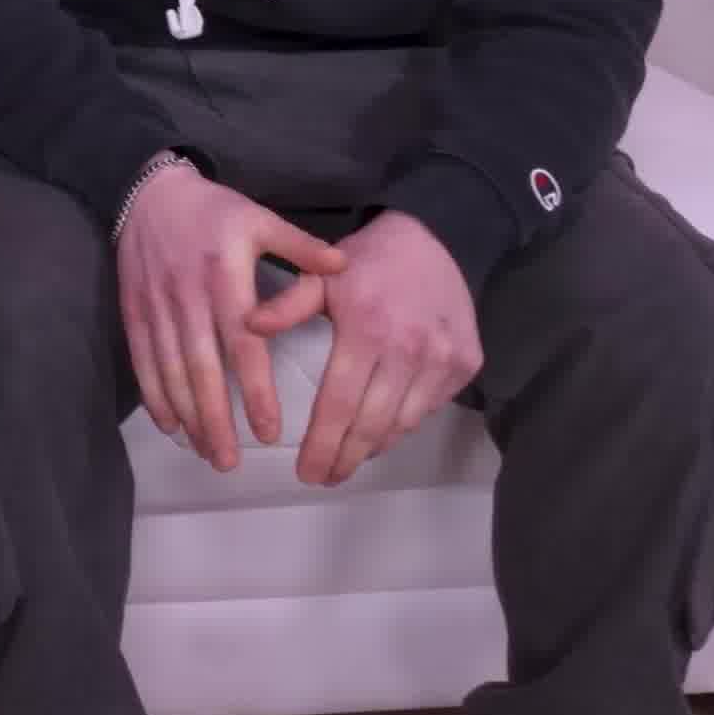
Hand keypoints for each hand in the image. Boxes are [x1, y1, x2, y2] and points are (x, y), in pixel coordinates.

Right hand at [113, 162, 347, 471]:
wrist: (149, 192)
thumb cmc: (214, 210)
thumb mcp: (260, 218)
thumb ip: (301, 245)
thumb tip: (344, 267)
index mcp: (225, 278)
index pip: (242, 346)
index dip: (253, 392)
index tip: (267, 432)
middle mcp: (188, 298)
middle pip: (202, 371)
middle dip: (215, 420)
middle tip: (230, 464)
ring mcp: (157, 308)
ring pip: (171, 372)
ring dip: (187, 416)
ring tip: (205, 452)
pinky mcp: (134, 312)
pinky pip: (143, 361)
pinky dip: (155, 396)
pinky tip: (170, 424)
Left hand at [273, 212, 481, 487]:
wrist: (435, 238)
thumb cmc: (368, 262)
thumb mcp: (321, 275)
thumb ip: (287, 305)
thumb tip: (247, 326)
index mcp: (365, 330)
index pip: (339, 406)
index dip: (322, 445)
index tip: (305, 472)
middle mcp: (408, 350)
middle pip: (371, 426)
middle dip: (344, 458)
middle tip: (324, 476)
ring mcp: (442, 360)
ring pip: (402, 424)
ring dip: (373, 446)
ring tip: (349, 456)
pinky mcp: (466, 364)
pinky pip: (428, 408)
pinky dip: (402, 423)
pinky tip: (382, 427)